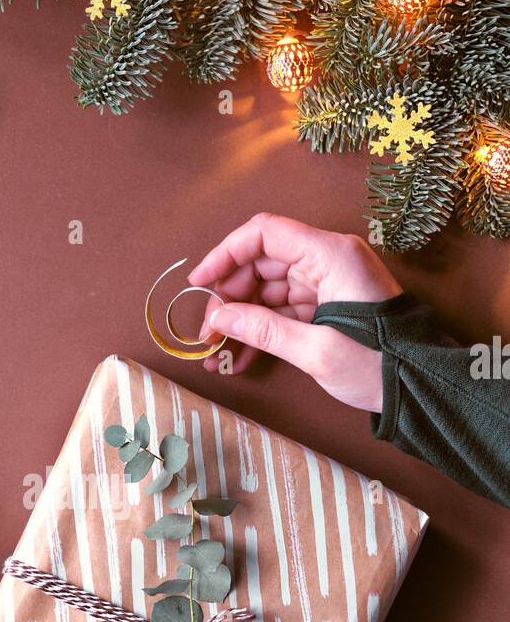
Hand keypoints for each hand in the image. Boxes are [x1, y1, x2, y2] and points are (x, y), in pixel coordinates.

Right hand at [191, 213, 401, 412]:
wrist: (421, 387)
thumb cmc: (378, 365)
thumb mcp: (317, 350)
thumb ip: (263, 330)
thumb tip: (218, 318)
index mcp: (330, 255)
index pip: (264, 234)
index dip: (225, 254)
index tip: (199, 284)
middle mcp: (328, 260)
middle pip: (262, 263)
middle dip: (229, 296)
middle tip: (206, 333)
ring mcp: (328, 282)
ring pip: (268, 289)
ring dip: (240, 319)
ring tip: (215, 353)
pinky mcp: (329, 305)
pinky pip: (284, 310)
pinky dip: (262, 330)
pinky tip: (239, 358)